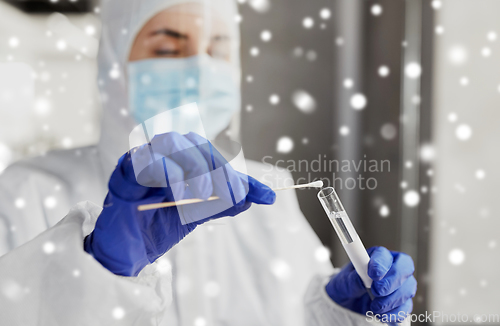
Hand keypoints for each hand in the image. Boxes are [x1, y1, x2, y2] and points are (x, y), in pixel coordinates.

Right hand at [84, 132, 275, 275]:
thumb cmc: (161, 224)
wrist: (130, 247)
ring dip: (193, 167)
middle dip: (219, 170)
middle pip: (196, 144)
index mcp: (183, 158)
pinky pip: (147, 159)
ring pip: (172, 141)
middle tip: (233, 196)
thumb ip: (224, 201)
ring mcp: (144, 156)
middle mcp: (165, 152)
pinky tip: (177, 195)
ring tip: (203, 195)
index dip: (241, 176)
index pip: (216, 157)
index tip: (266, 196)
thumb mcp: (200, 212)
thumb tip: (257, 196)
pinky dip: (167, 174)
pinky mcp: (126, 169)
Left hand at [326, 247, 416, 322]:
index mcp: (376, 256)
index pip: (385, 255)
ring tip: (375, 307)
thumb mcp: (344, 281)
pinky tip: (382, 315)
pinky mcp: (401, 301)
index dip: (381, 264)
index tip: (373, 274)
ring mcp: (399, 285)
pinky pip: (406, 307)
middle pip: (405, 267)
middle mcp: (391, 267)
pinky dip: (395, 313)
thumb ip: (353, 279)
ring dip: (392, 300)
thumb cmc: (347, 285)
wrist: (347, 301)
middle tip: (377, 291)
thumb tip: (361, 280)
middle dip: (392, 281)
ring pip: (408, 288)